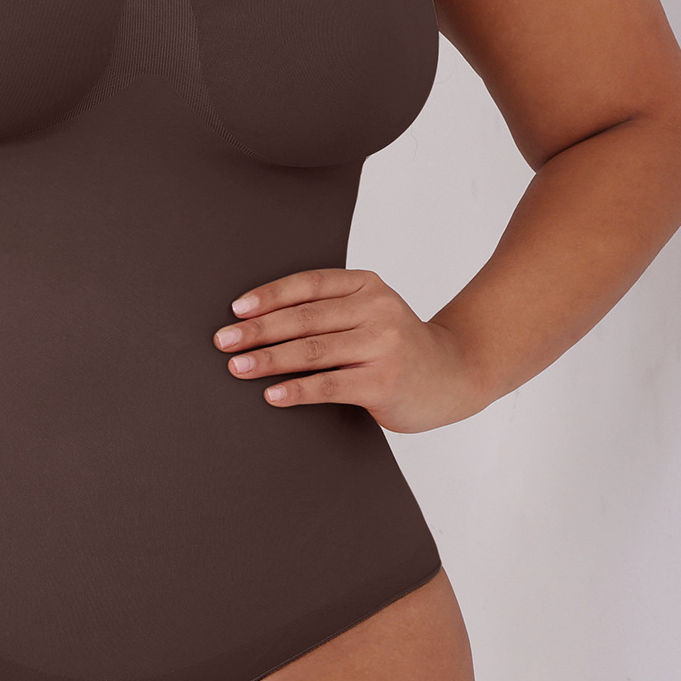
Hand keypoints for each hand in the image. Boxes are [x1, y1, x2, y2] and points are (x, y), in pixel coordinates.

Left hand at [213, 267, 486, 431]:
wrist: (456, 374)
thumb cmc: (398, 345)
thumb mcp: (371, 312)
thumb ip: (330, 310)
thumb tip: (258, 321)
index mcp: (366, 285)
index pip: (309, 285)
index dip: (269, 296)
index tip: (237, 309)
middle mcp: (376, 309)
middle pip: (305, 318)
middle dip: (259, 330)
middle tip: (224, 341)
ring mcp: (382, 345)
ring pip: (312, 350)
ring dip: (269, 359)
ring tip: (237, 367)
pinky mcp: (384, 381)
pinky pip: (330, 385)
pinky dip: (297, 389)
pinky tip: (272, 394)